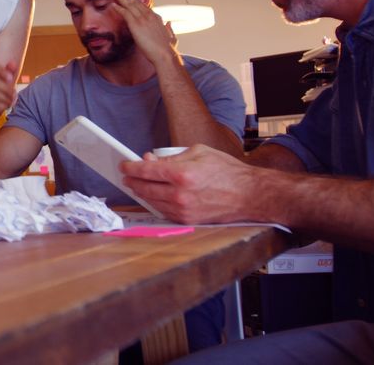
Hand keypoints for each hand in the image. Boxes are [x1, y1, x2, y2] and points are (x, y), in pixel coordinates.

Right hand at [0, 61, 17, 124]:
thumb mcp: (5, 82)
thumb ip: (10, 72)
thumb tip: (13, 63)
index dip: (2, 72)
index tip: (11, 79)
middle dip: (7, 88)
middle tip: (15, 94)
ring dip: (6, 97)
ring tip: (12, 101)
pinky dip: (3, 105)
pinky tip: (7, 106)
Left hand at [110, 0, 178, 65]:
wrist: (165, 54)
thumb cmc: (168, 49)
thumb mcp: (172, 36)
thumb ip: (169, 29)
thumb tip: (169, 23)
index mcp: (157, 18)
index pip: (145, 7)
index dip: (138, 1)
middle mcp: (150, 16)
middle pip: (137, 3)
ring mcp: (143, 19)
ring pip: (130, 5)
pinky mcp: (136, 24)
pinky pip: (125, 13)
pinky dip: (118, 8)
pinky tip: (113, 4)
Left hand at [120, 145, 258, 223]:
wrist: (249, 195)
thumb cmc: (227, 171)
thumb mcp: (199, 153)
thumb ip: (171, 157)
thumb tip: (150, 160)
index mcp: (182, 174)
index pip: (146, 171)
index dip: (131, 167)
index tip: (124, 165)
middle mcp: (180, 194)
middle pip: (145, 188)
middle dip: (132, 181)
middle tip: (127, 176)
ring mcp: (183, 210)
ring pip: (152, 201)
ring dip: (142, 193)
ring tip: (137, 185)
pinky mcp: (188, 220)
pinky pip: (163, 211)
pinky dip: (155, 203)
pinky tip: (153, 196)